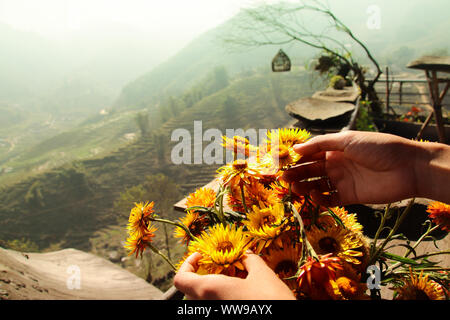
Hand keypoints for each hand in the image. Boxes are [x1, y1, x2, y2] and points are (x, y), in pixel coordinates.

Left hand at [173, 251, 295, 299]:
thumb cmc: (272, 302)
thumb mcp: (263, 275)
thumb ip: (251, 261)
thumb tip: (247, 254)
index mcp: (209, 290)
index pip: (180, 279)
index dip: (187, 264)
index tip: (201, 255)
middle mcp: (206, 307)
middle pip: (191, 292)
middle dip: (203, 277)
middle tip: (221, 268)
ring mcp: (214, 317)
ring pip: (203, 302)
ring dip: (213, 290)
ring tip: (235, 281)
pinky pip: (215, 308)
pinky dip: (221, 300)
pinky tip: (241, 296)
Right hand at [282, 130, 430, 205]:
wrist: (407, 167)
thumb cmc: (378, 147)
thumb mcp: (347, 139)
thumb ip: (320, 144)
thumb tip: (295, 148)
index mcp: (335, 150)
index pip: (311, 155)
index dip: (297, 159)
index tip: (282, 163)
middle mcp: (337, 165)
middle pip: (311, 171)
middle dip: (297, 174)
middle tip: (283, 178)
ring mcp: (343, 181)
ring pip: (318, 186)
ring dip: (305, 187)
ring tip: (295, 188)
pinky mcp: (350, 197)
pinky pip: (330, 199)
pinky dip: (320, 199)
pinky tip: (314, 196)